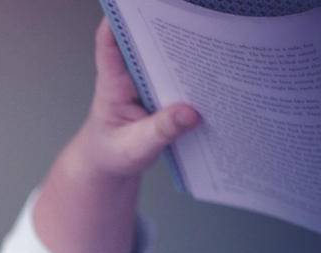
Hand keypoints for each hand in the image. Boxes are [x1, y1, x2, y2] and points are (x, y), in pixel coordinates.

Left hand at [74, 17, 200, 177]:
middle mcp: (129, 78)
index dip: (116, 23)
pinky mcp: (161, 93)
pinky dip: (193, 72)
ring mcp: (145, 84)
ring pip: (162, 57)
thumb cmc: (112, 155)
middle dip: (162, 27)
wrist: (109, 167)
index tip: (131, 6)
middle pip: (142, 42)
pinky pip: (177, 75)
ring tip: (210, 37)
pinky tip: (213, 71)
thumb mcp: (134, 149)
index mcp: (113, 86)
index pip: (109, 46)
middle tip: (190, 17)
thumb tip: (191, 113)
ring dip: (182, 48)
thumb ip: (160, 132)